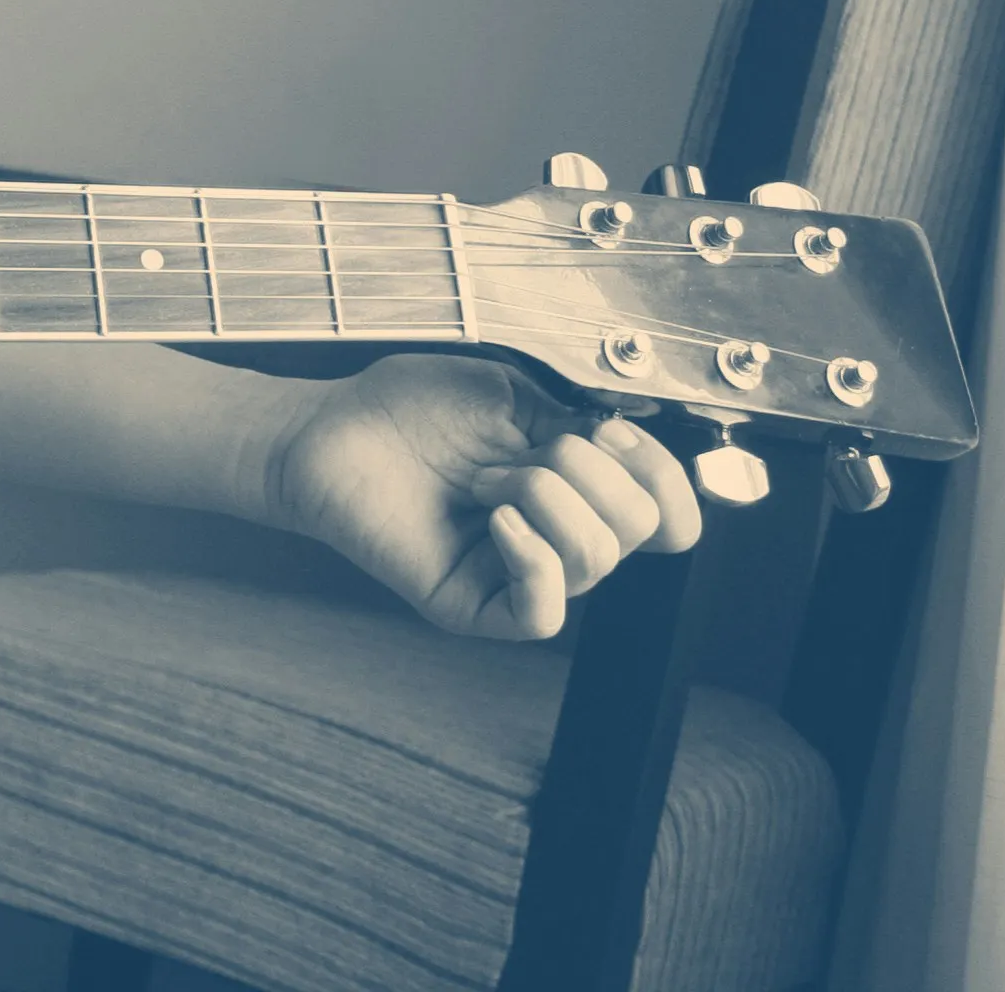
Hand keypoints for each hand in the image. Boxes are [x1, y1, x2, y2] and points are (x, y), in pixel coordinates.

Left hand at [262, 354, 701, 639]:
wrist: (332, 428)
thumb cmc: (411, 407)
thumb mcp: (513, 392)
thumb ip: (580, 414)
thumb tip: (635, 435)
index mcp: (580, 492)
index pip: (672, 518)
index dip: (665, 476)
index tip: (614, 431)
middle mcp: (560, 540)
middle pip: (640, 530)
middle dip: (586, 471)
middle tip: (515, 451)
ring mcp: (518, 576)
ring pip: (594, 559)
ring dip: (543, 495)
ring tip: (482, 478)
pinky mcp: (474, 607)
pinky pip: (542, 613)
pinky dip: (532, 558)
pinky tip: (495, 519)